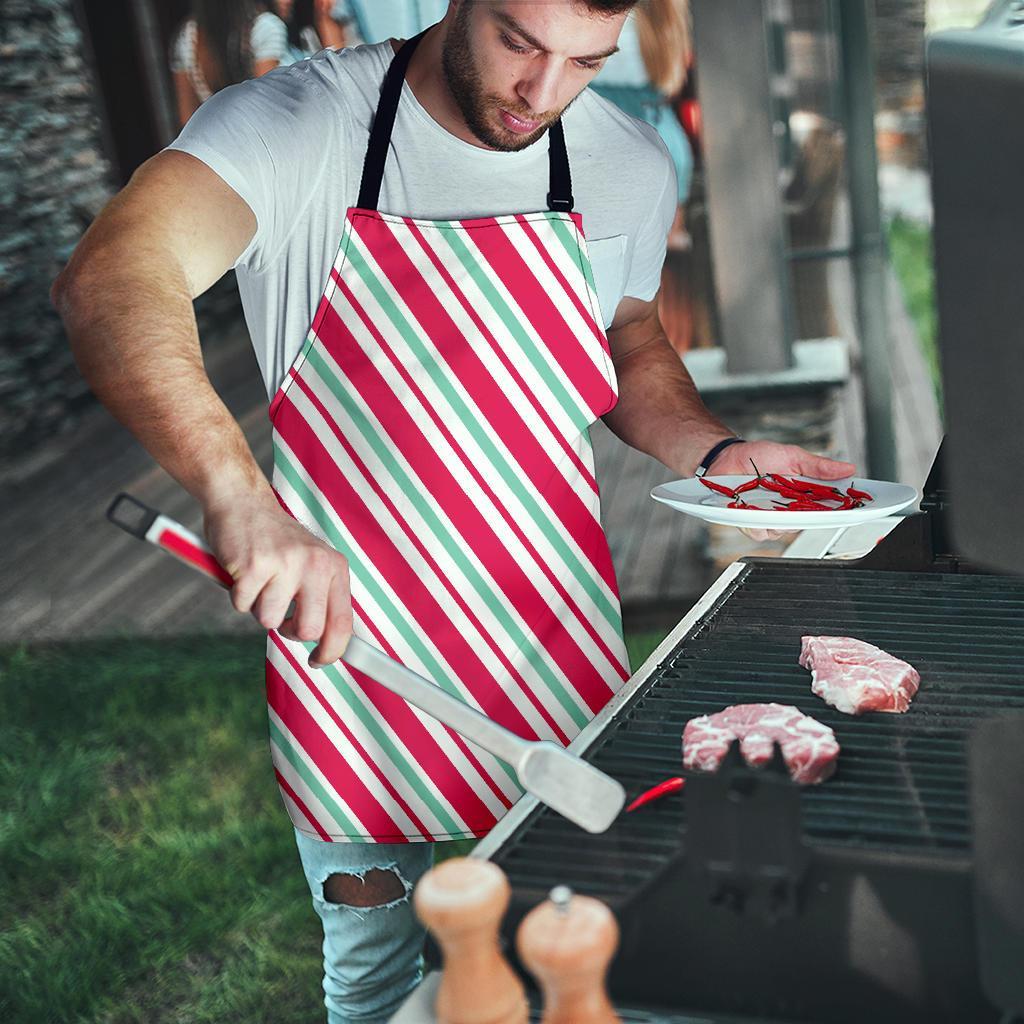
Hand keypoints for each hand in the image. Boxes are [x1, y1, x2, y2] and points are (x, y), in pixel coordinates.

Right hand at [203, 492, 352, 666]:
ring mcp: (285, 563)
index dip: (332, 651)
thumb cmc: (276, 541)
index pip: (343, 622)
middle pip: (309, 630)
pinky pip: (243, 605)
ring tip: (260, 580)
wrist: (243, 502)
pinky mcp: (254, 565)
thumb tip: (328, 644)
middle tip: (280, 614)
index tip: (319, 661)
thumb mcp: (311, 563)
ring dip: (259, 607)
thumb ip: (321, 598)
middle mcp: (315, 564)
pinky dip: (238, 595)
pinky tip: (243, 571)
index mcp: (334, 566)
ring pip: (270, 621)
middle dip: (289, 631)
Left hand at [709, 440, 856, 542]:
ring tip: (771, 498)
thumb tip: (848, 468)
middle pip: (809, 523)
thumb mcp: (793, 456)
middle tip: (806, 502)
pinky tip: (753, 507)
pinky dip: (758, 521)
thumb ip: (818, 466)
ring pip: (784, 530)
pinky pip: (760, 531)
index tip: (858, 508)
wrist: (727, 457)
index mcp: (804, 496)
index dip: (844, 511)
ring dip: (780, 517)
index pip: (829, 508)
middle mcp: (790, 511)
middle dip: (811, 515)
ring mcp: (771, 519)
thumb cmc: (759, 457)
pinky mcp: (751, 524)